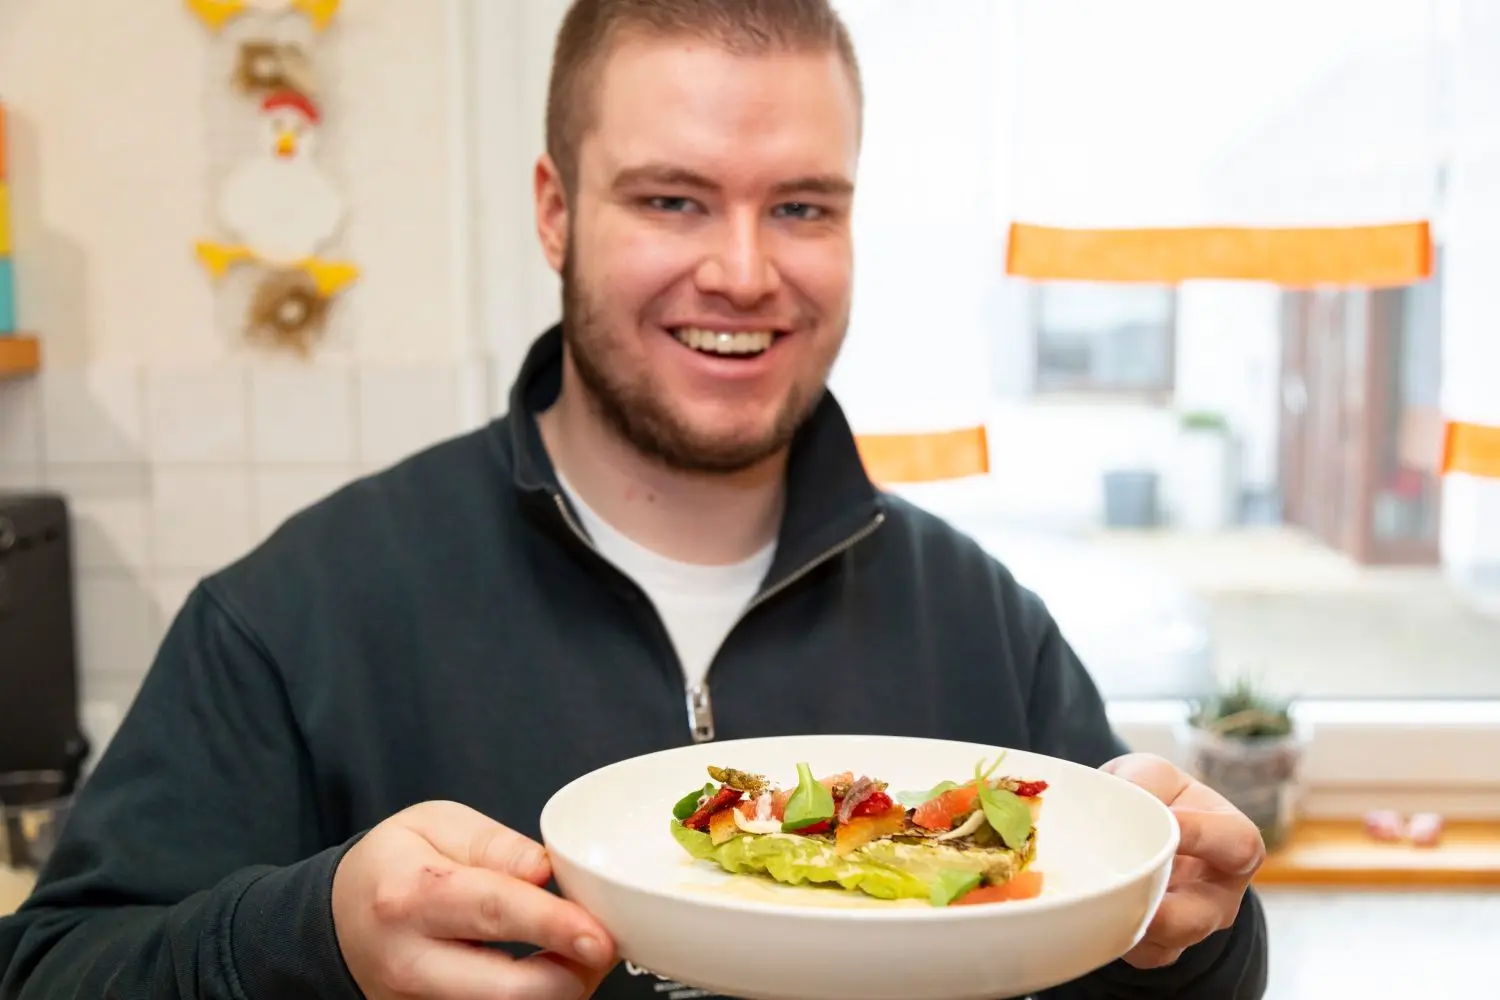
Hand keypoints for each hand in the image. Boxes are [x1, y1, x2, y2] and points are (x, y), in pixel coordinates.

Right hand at [332, 800, 617, 998]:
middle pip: (507, 991)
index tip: (599, 934)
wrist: (339, 918)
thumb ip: (496, 845)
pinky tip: (547, 972)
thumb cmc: (395, 865)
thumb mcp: (436, 824)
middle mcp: (411, 963)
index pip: (493, 912)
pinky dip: (535, 999)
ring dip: (560, 990)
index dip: (554, 925)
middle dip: (571, 974)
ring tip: (574, 953)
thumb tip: (546, 871)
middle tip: (600, 941)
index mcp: (410, 897)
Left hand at [1101, 753, 1265, 969]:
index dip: (1203, 835)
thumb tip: (1123, 803)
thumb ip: (1146, 780)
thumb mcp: (1153, 774)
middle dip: (1161, 906)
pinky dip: (1115, 933)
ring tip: (1104, 894)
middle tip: (1127, 880)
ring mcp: (1191, 924)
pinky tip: (1095, 908)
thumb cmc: (1152, 796)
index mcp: (1232, 842)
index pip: (1239, 845)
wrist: (1126, 826)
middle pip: (1201, 915)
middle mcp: (1219, 892)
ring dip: (1131, 919)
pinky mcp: (1159, 945)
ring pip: (1167, 941)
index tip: (1166, 820)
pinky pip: (1140, 953)